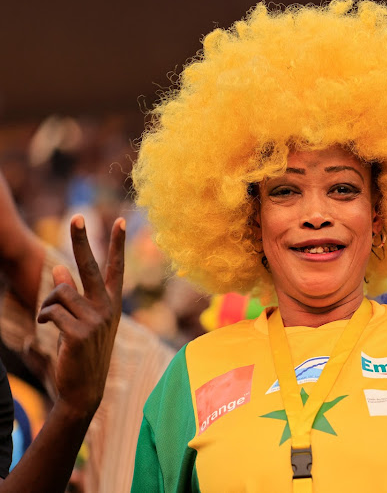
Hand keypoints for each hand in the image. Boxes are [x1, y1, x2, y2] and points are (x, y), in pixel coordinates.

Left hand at [37, 215, 125, 417]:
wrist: (84, 389)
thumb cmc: (81, 353)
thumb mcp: (79, 321)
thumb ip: (71, 296)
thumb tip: (59, 270)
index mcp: (110, 304)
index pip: (115, 268)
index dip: (117, 244)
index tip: (121, 221)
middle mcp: (107, 308)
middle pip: (91, 267)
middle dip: (82, 240)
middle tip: (77, 217)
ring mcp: (96, 320)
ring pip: (60, 293)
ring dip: (48, 304)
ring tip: (49, 320)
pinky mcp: (80, 332)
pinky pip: (52, 311)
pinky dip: (44, 318)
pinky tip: (48, 331)